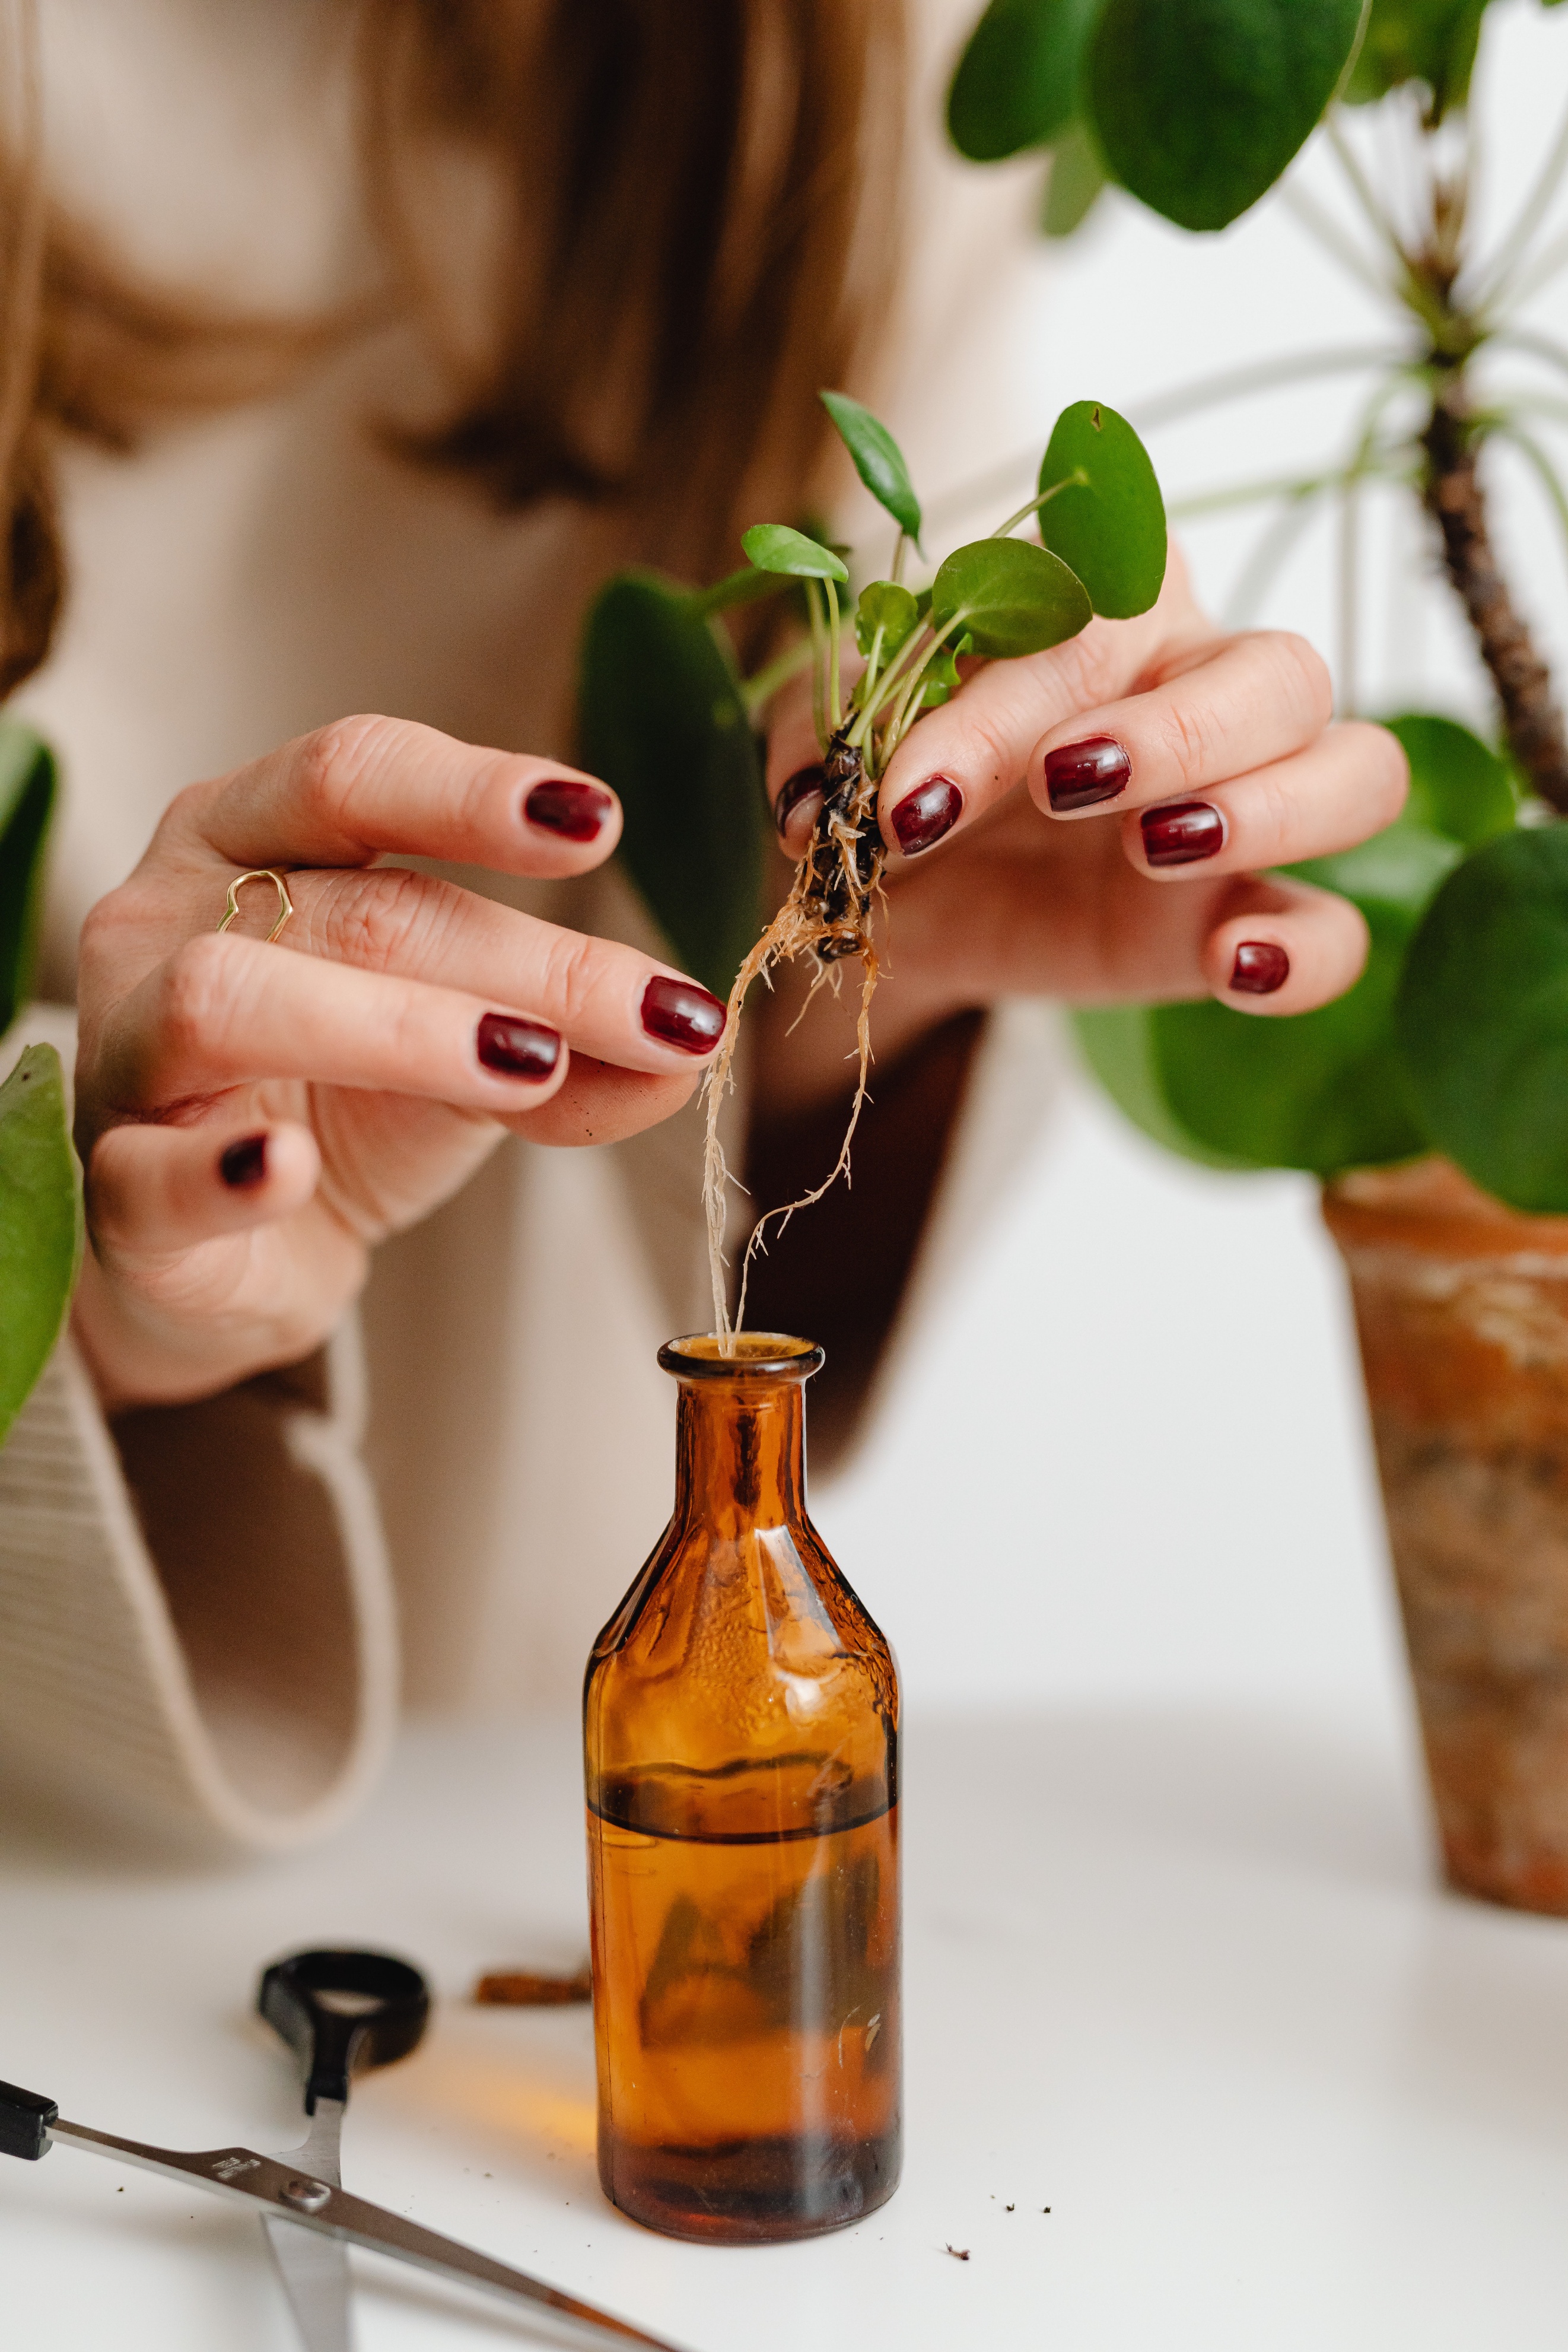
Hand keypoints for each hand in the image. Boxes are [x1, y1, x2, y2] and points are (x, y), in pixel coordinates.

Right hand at [72, 716, 728, 1408]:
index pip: (354, 773)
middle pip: (350, 906)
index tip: (601, 821)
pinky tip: (292, 1170)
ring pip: (226, 997)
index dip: (474, 792)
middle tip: (658, 1014)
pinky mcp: (114, 1189)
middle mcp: (168, 915)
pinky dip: (224, 1171)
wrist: (230, 1253)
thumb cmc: (343, 1109)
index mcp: (251, 838)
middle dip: (524, 960)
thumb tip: (690, 1042)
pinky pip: (149, 1171)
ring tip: (527, 1065)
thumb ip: (576, 1050)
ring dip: (395, 1028)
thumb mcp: (476, 1067)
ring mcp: (124, 1050)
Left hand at [759, 549, 1405, 1111]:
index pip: (1097, 620)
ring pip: (1357, 767)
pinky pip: (1344, 928)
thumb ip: (824, 738)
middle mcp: (1211, 685)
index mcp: (1111, 610)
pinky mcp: (1256, 913)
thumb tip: (819, 793)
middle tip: (1060, 787)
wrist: (919, 901)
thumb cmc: (904, 788)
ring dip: (1270, 806)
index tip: (909, 797)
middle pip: (1273, 671)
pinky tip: (1230, 964)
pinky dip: (1306, 949)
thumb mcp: (844, 756)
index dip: (1004, 702)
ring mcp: (1259, 803)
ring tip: (1156, 848)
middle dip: (1173, 729)